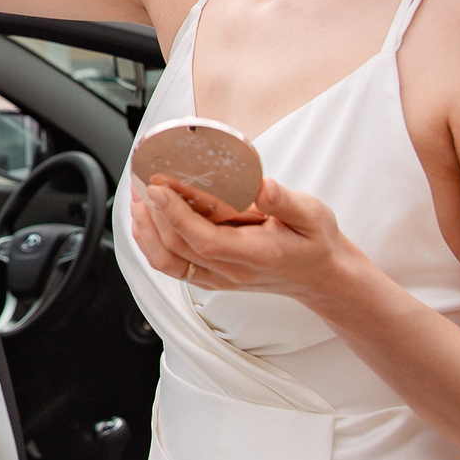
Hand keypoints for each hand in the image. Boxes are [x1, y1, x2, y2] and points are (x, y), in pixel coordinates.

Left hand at [129, 173, 365, 304]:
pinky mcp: (211, 278)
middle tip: (141, 181)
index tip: (158, 187)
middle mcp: (232, 271)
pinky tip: (147, 220)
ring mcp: (219, 278)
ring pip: (168, 261)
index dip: (176, 215)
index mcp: (257, 255)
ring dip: (146, 230)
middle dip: (153, 214)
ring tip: (138, 198)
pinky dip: (152, 243)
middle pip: (178, 249)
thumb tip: (261, 185)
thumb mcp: (312, 215)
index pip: (205, 240)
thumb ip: (286, 201)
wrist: (321, 276)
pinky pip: (172, 265)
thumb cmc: (315, 242)